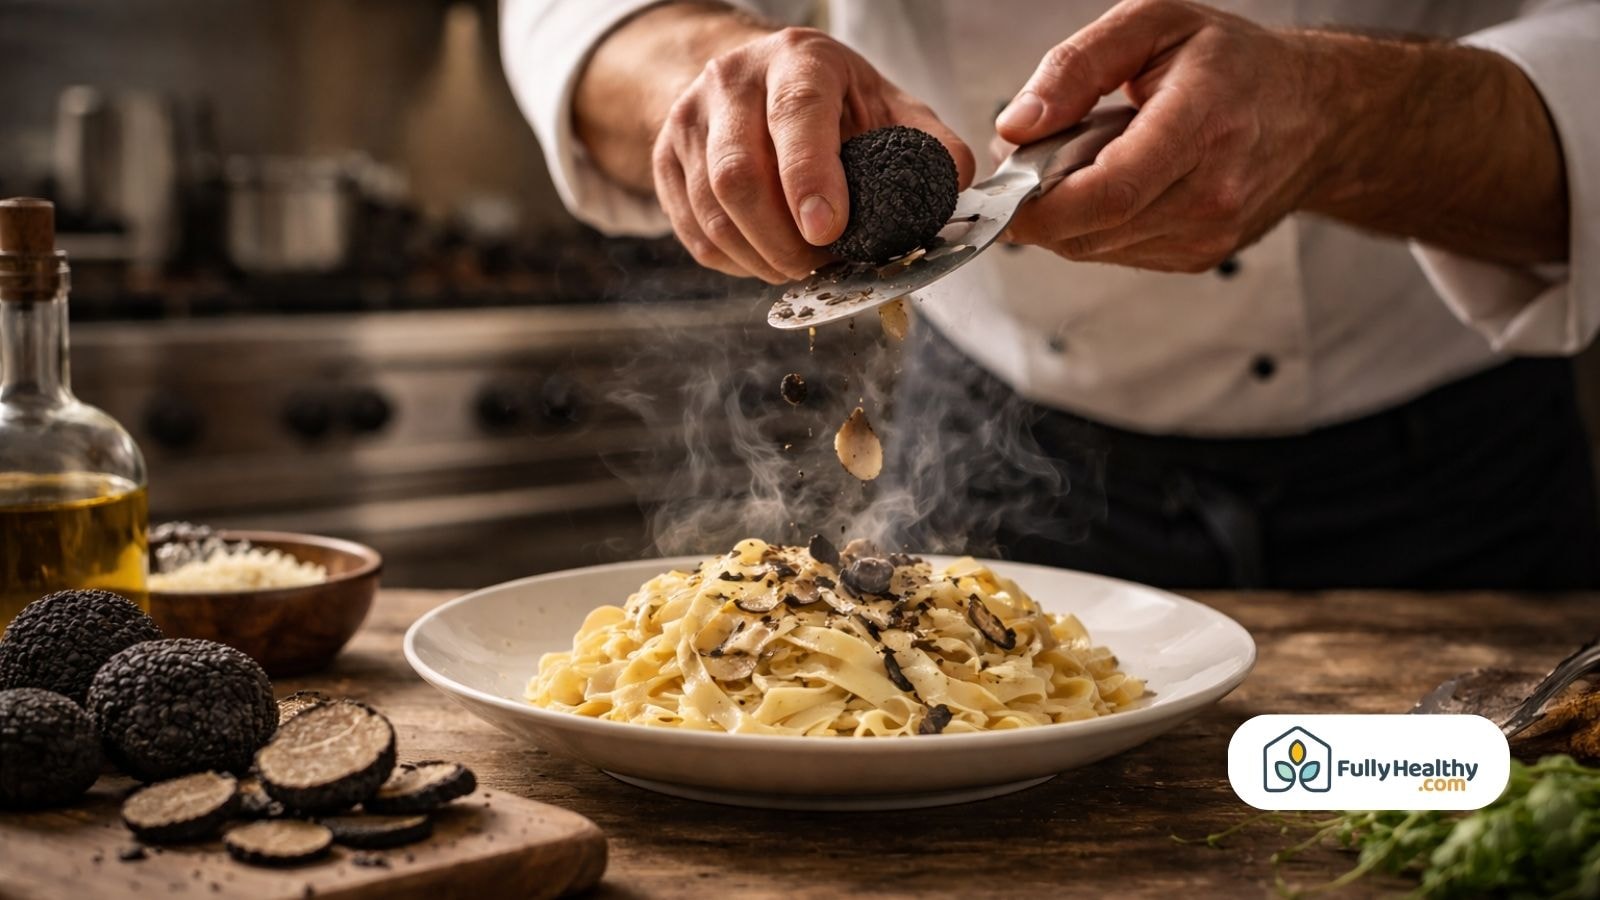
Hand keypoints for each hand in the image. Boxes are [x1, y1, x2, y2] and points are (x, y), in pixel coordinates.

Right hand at [654, 27, 974, 282]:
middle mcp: (731, 81)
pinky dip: (733, 262)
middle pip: (738, 175)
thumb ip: (925, 142)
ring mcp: (689, 120)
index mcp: (796, 61)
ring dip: (758, 258)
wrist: (750, 81)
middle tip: (818, 266)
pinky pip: (693, 231)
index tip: (828, 231)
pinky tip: (764, 259)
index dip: (809, 178)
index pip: (795, 115)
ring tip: (797, 268)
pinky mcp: (665, 159)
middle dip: (781, 240)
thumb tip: (955, 182)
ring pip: (711, 212)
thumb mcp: (884, 104)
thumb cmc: (829, 101)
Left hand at [995, 0, 1335, 271]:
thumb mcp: (1154, 24)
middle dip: (1041, 202)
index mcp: (1203, 124)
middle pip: (1089, 228)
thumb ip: (1077, 66)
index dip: (1039, 204)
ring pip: (1094, 247)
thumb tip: (1017, 124)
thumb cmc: (1236, 64)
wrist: (1318, 113)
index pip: (1108, 193)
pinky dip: (1096, 224)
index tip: (1004, 186)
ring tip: (1089, 158)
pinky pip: (1116, 252)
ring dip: (1067, 212)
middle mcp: (1212, 193)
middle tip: (1037, 156)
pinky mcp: (1200, 257)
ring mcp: (1209, 234)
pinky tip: (1118, 182)